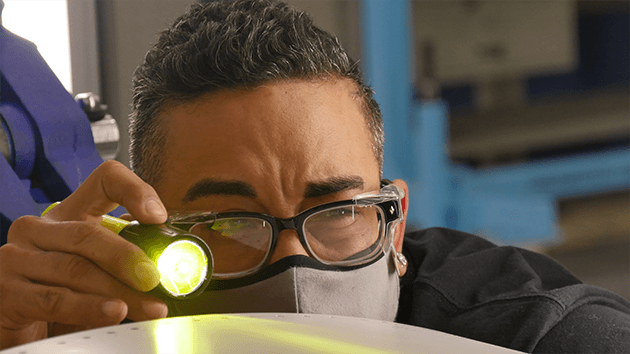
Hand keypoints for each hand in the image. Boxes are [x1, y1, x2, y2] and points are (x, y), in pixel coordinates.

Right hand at [0, 160, 168, 348]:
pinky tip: (113, 312)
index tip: (157, 217)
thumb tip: (169, 262)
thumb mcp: (95, 271)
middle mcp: (38, 229)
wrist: (16, 330)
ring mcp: (16, 257)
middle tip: (155, 279)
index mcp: (67, 215)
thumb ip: (123, 259)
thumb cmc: (61, 296)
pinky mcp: (5, 291)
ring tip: (148, 307)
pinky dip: (89, 308)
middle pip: (90, 233)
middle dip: (129, 259)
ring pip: (76, 270)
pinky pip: (55, 299)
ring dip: (119, 292)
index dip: (134, 191)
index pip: (104, 180)